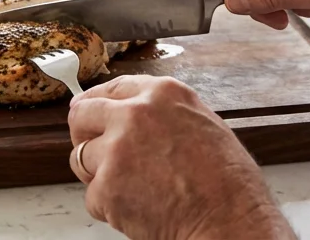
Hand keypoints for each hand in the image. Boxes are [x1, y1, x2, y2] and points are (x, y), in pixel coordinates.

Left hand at [67, 75, 294, 239]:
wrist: (229, 221)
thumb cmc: (227, 183)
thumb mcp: (203, 124)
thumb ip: (165, 114)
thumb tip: (138, 116)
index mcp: (162, 94)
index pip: (112, 87)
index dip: (96, 102)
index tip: (86, 110)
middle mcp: (135, 113)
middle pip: (83, 114)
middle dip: (84, 134)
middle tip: (94, 152)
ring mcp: (117, 148)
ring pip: (80, 157)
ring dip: (98, 174)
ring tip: (130, 188)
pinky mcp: (107, 185)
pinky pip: (92, 196)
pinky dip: (108, 207)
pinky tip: (139, 209)